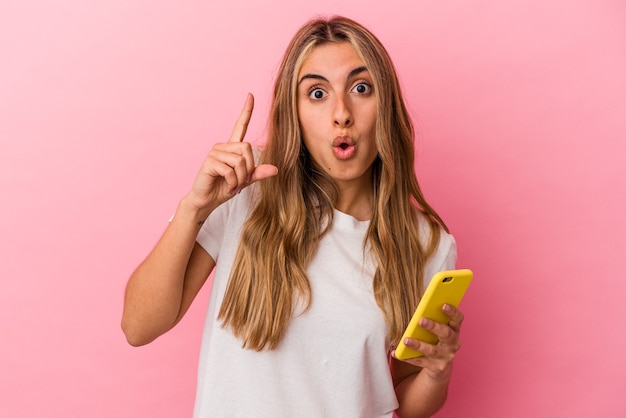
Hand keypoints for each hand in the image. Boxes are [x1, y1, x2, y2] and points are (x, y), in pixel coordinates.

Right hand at [185, 93, 277, 214]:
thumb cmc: (223, 188)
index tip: (250, 95)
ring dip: (241, 178)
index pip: (240, 125)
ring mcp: (215, 153)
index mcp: (232, 148)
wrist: (206, 200)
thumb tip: (275, 169)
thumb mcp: (244, 181)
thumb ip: (257, 174)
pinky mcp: (210, 162)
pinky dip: (233, 182)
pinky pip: (230, 170)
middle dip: (249, 169)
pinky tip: (228, 187)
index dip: (246, 111)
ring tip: (234, 186)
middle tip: (242, 182)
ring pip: (240, 161)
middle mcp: (223, 146)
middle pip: (247, 148)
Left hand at [393, 304, 464, 382]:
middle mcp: (453, 344)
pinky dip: (408, 357)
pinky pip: (421, 361)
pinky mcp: (437, 367)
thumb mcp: (437, 329)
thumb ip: (432, 317)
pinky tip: (397, 353)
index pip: (458, 319)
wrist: (439, 366)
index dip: (452, 312)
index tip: (443, 305)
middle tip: (421, 320)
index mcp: (454, 330)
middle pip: (446, 334)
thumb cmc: (435, 339)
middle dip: (434, 326)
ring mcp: (446, 356)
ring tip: (406, 340)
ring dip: (418, 345)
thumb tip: (419, 306)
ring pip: (432, 350)